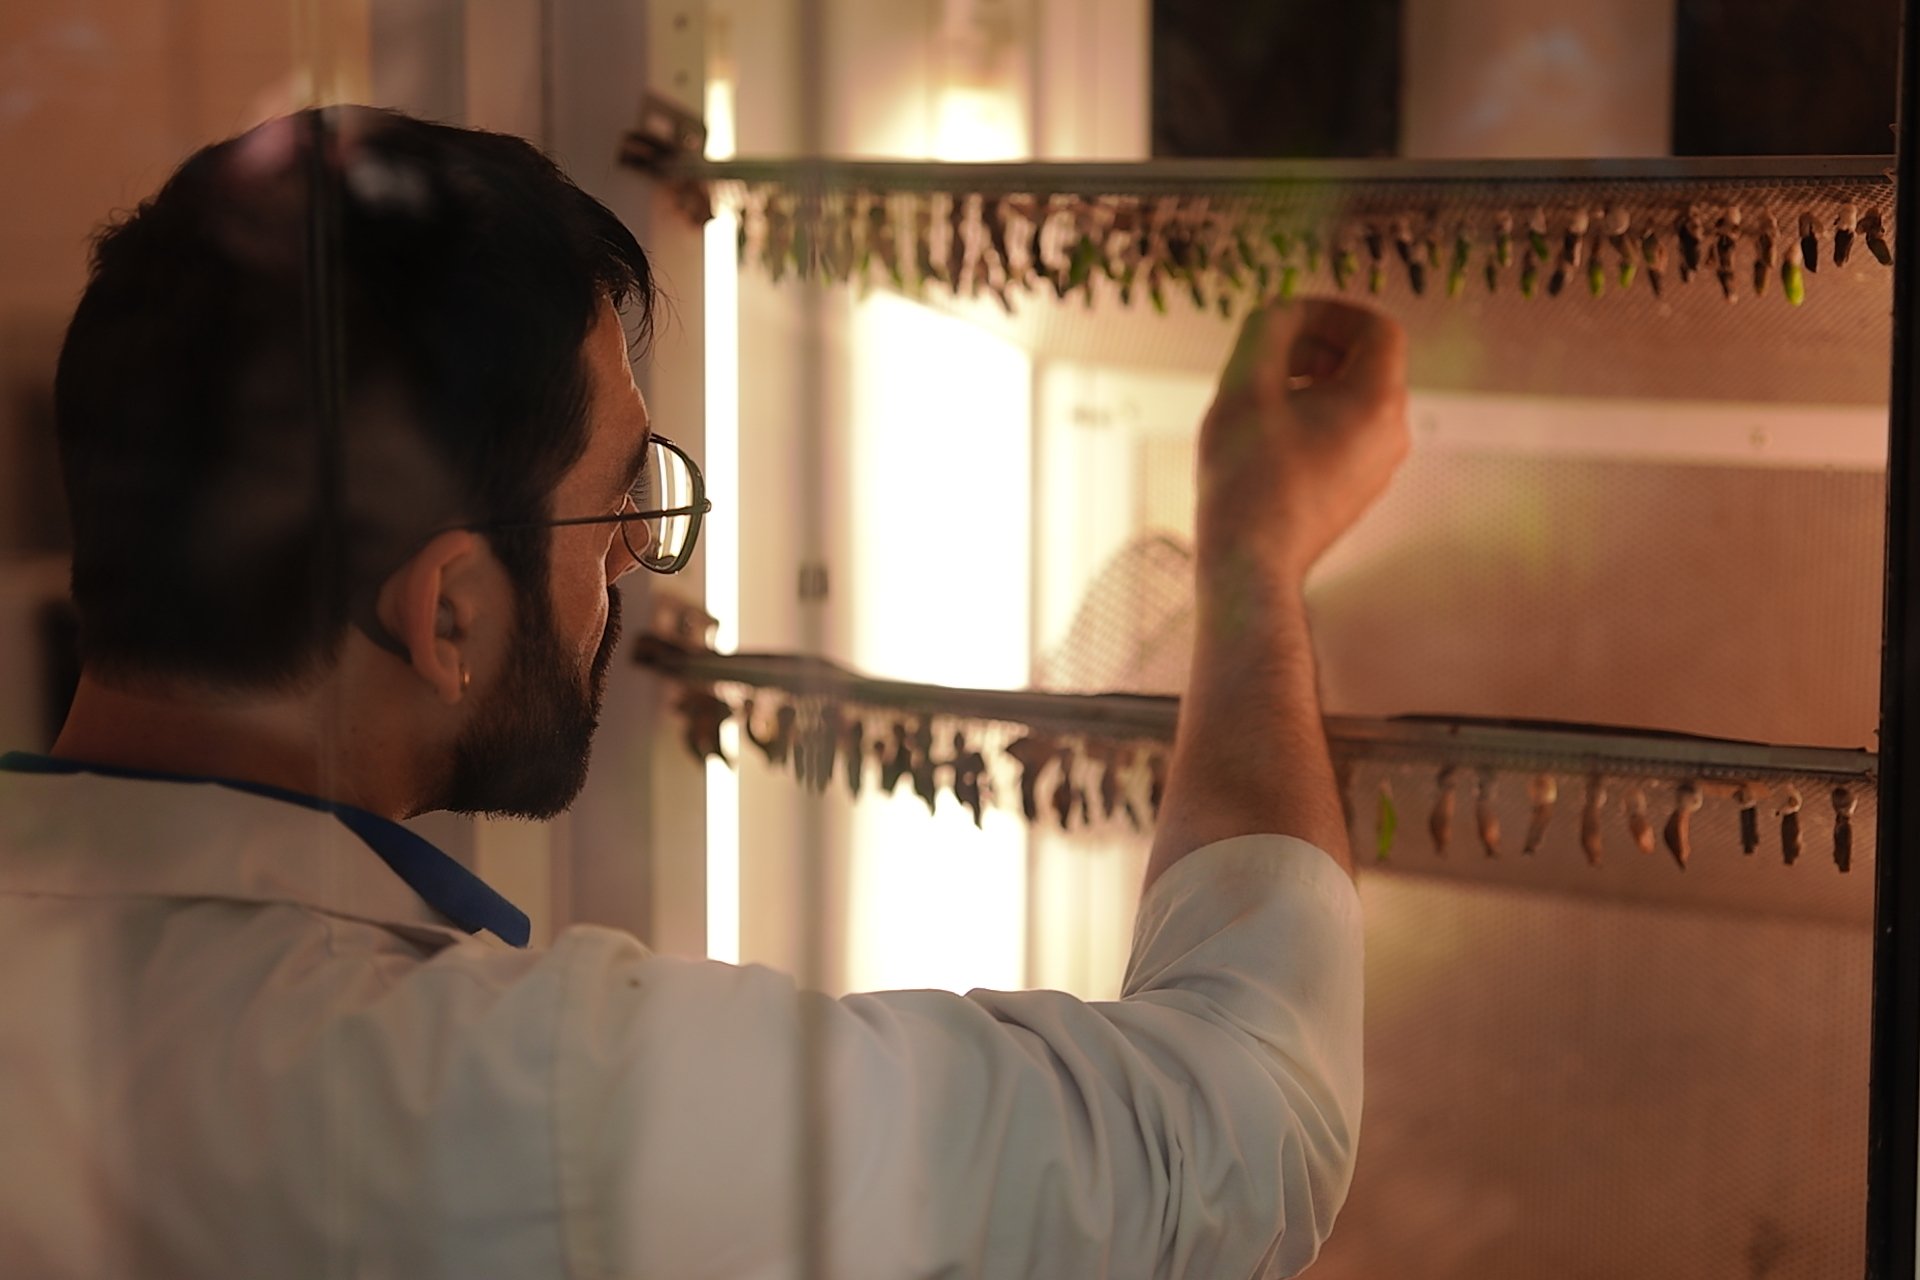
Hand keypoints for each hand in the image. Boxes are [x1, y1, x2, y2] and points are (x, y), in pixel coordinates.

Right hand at [1196, 299, 1408, 586]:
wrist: (1250, 564)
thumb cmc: (1246, 477)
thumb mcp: (1244, 384)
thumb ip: (1267, 328)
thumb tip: (1283, 311)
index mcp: (1378, 402)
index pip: (1376, 328)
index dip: (1331, 312)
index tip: (1286, 320)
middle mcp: (1392, 434)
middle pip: (1366, 364)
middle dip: (1314, 347)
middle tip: (1263, 358)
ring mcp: (1378, 468)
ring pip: (1353, 401)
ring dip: (1309, 384)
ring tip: (1259, 400)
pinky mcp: (1357, 492)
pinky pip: (1344, 436)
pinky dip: (1312, 420)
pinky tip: (1266, 439)